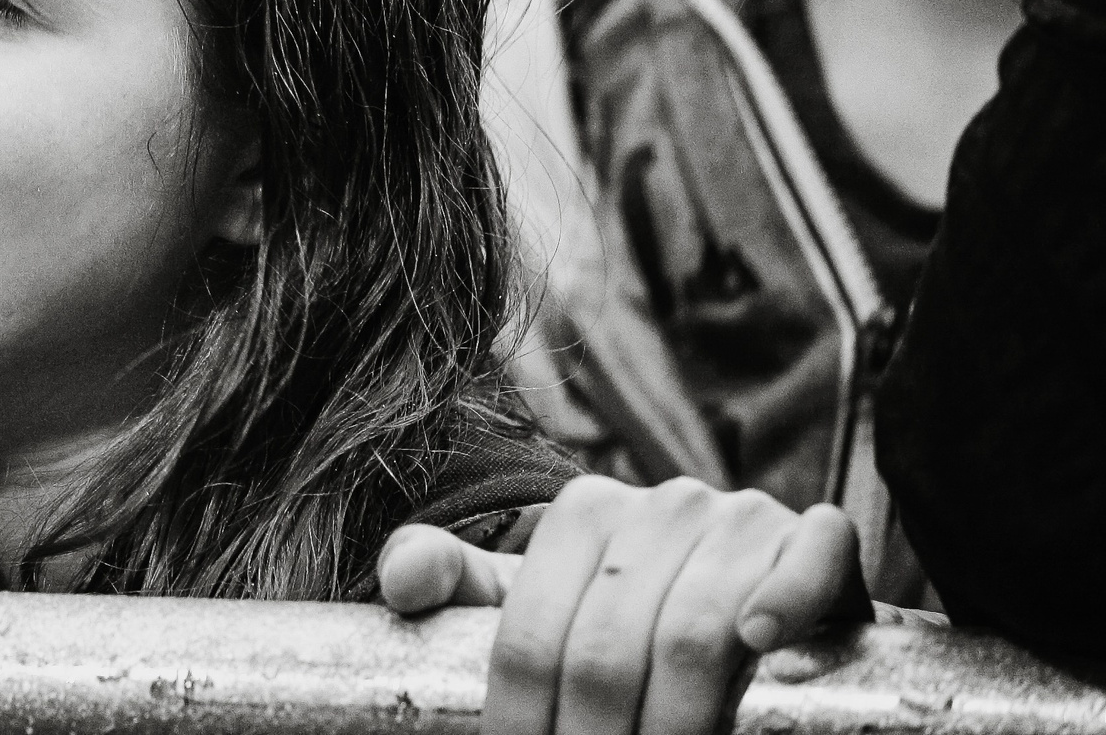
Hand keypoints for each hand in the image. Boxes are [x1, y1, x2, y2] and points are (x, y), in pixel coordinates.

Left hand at [378, 475, 867, 734]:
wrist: (755, 594)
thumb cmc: (629, 613)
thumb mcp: (541, 596)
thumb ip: (462, 585)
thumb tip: (400, 584)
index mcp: (582, 513)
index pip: (530, 640)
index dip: (519, 728)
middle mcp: (662, 503)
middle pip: (606, 655)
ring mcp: (742, 518)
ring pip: (695, 635)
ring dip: (678, 728)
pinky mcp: (816, 538)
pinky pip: (807, 560)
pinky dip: (784, 600)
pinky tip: (759, 644)